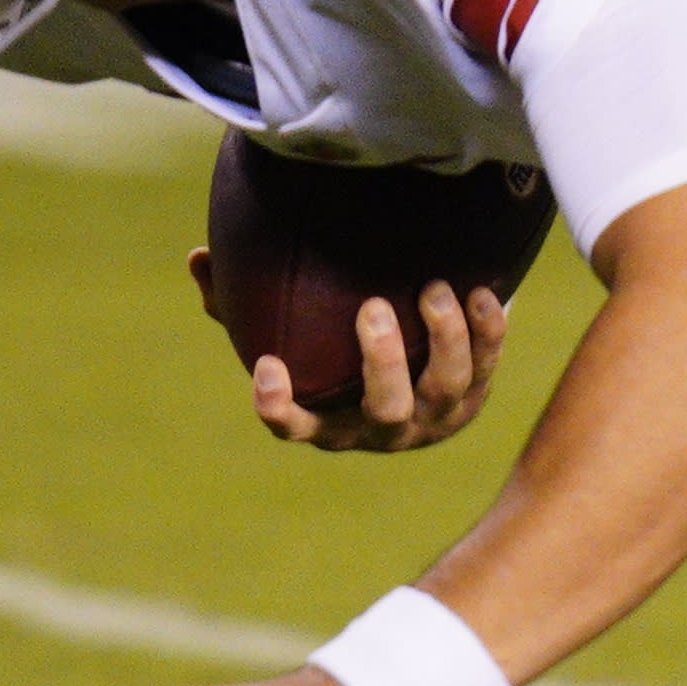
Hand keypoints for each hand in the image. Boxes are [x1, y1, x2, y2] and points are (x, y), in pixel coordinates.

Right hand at [188, 250, 507, 452]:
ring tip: (433, 290)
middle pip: (385, 409)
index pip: (296, 426)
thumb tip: (198, 257)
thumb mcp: (288, 331)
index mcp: (329, 421)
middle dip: (382, 362)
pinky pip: (487, 365)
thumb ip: (239, 303)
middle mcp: (382, 428)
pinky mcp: (475, 395)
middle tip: (374, 308)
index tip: (268, 368)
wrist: (416, 370)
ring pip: (445, 387)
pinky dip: (487, 331)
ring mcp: (434, 416)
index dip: (281, 407)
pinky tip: (480, 291)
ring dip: (443, 340)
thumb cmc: (330, 348)